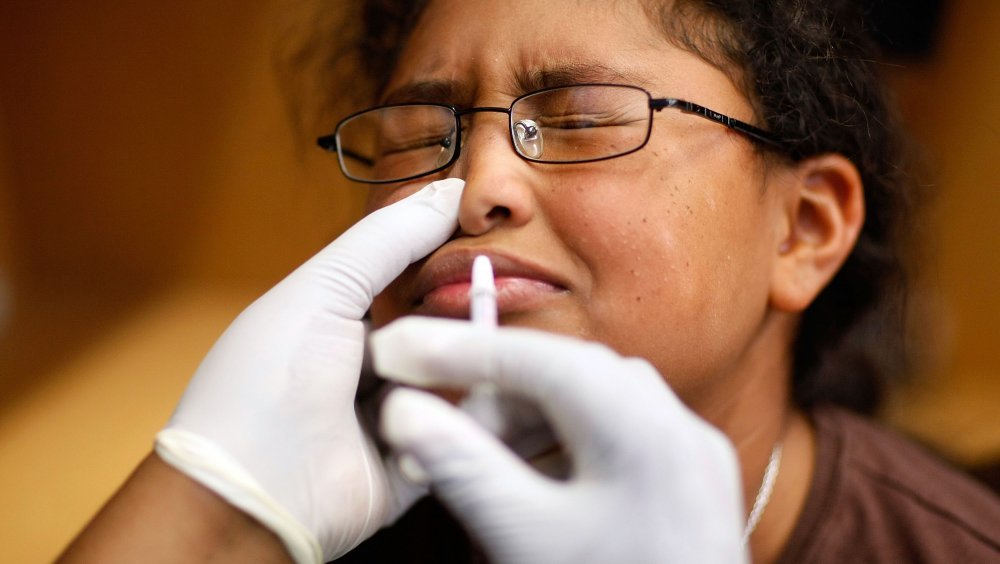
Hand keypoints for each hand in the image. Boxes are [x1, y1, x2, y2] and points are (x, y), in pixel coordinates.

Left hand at [156, 179, 463, 562]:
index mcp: (336, 321)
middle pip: (439, 330)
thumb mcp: (324, 289)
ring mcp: (391, 419)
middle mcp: (365, 369)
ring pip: (457, 380)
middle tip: (506, 295)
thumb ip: (387, 240)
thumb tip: (449, 192)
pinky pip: (462, 434)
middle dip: (469, 315)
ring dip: (472, 365)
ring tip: (487, 348)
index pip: (405, 280)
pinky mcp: (417, 466)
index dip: (443, 259)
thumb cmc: (267, 381)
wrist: (253, 491)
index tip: (489, 234)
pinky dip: (471, 417)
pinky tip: (476, 395)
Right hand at [372, 316, 747, 563]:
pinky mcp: (688, 485)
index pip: (530, 357)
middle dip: (486, 403)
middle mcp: (675, 423)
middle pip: (558, 377)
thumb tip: (402, 411)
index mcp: (640, 424)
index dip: (454, 350)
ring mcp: (688, 454)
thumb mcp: (527, 537)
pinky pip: (612, 440)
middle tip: (427, 437)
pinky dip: (558, 452)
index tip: (396, 351)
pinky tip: (524, 488)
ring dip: (519, 430)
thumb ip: (463, 466)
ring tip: (470, 471)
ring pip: (585, 407)